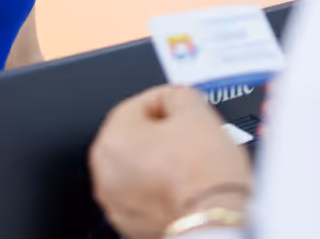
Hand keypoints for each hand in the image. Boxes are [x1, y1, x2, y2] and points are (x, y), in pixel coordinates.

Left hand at [89, 85, 251, 238]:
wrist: (215, 219)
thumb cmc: (204, 175)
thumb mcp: (197, 111)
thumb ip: (179, 94)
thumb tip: (175, 98)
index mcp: (112, 139)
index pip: (140, 104)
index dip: (169, 101)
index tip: (185, 108)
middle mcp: (105, 172)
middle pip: (136, 136)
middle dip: (162, 133)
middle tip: (191, 136)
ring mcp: (116, 201)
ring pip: (139, 166)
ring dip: (160, 160)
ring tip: (190, 163)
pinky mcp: (131, 224)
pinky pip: (144, 193)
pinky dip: (160, 188)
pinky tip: (183, 185)